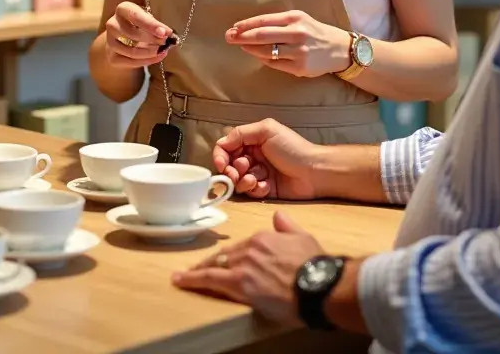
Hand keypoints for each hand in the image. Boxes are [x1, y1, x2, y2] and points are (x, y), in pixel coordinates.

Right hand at [103, 1, 173, 68]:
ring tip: (163, 50)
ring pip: (131, 51)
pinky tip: (158, 57)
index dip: (151, 25)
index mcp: (122, 9)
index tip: (165, 32)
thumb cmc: (140, 23)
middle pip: (133, 34)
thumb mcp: (146, 17)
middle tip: (165, 42)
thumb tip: (168, 33)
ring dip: (150, 52)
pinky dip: (147, 61)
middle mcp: (112, 24)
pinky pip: (131, 62)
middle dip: (152, 40)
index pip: (136, 16)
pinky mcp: (111, 57)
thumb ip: (156, 24)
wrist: (123, 36)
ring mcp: (109, 42)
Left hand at [172, 211, 322, 324]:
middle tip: (198, 268)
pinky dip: (192, 278)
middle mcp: (250, 247)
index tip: (225, 259)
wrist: (319, 284)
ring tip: (185, 275)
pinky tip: (180, 280)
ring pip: (214, 264)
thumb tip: (279, 215)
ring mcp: (243, 264)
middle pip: (225, 255)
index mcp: (263, 236)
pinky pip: (210, 278)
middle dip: (210, 262)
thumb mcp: (303, 238)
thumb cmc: (315, 265)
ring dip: (198, 269)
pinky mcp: (239, 283)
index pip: (240, 246)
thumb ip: (288, 226)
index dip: (231, 254)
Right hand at [213, 119, 318, 199]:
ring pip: (238, 181)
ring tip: (253, 180)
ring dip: (242, 181)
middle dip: (230, 171)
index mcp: (251, 140)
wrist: (314, 171)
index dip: (220, 156)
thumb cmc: (292, 147)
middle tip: (238, 173)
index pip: (226, 147)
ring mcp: (258, 174)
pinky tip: (266, 186)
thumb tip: (221, 142)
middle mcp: (253, 156)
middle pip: (229, 165)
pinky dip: (256, 189)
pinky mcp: (265, 190)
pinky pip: (251, 192)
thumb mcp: (267, 130)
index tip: (222, 164)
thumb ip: (241, 133)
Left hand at [225, 11, 350, 77]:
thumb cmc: (315, 32)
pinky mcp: (300, 67)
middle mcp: (296, 33)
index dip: (246, 24)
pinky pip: (275, 63)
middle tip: (229, 37)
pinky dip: (264, 59)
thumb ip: (278, 23)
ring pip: (266, 51)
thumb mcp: (300, 20)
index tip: (234, 27)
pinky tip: (259, 56)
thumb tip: (251, 29)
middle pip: (262, 35)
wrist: (340, 49)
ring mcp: (298, 51)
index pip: (264, 20)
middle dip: (242, 36)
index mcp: (294, 18)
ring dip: (250, 49)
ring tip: (242, 47)